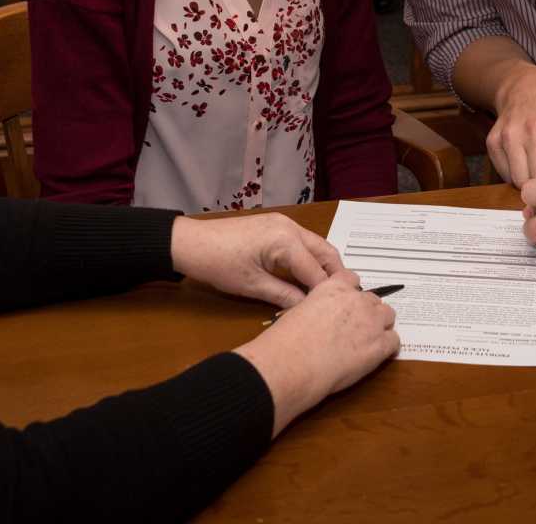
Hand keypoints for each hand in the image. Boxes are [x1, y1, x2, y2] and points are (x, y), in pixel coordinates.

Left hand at [170, 214, 344, 308]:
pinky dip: (310, 259)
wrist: (191, 243)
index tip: (338, 312)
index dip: (327, 294)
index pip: (317, 271)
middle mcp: (290, 227)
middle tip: (345, 300)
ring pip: (316, 246)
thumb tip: (308, 309)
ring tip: (328, 293)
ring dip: (324, 267)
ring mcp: (283, 223)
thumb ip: (285, 296)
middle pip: (325, 252)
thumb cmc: (218, 264)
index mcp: (286, 240)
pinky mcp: (275, 225)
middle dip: (335, 275)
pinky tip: (309, 278)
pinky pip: (302, 243)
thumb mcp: (253, 286)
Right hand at [233, 271, 399, 435]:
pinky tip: (375, 355)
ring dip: (380, 325)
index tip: (348, 304)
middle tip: (356, 327)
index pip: (352, 279)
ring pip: (388, 315)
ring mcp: (372, 321)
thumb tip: (319, 317)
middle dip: (367, 311)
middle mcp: (357, 300)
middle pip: (374, 299)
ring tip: (367, 340)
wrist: (295, 361)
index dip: (351, 294)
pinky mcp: (380, 345)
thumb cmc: (289, 339)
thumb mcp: (299, 310)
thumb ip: (317, 307)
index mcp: (335, 287)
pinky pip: (394, 341)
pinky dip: (387, 347)